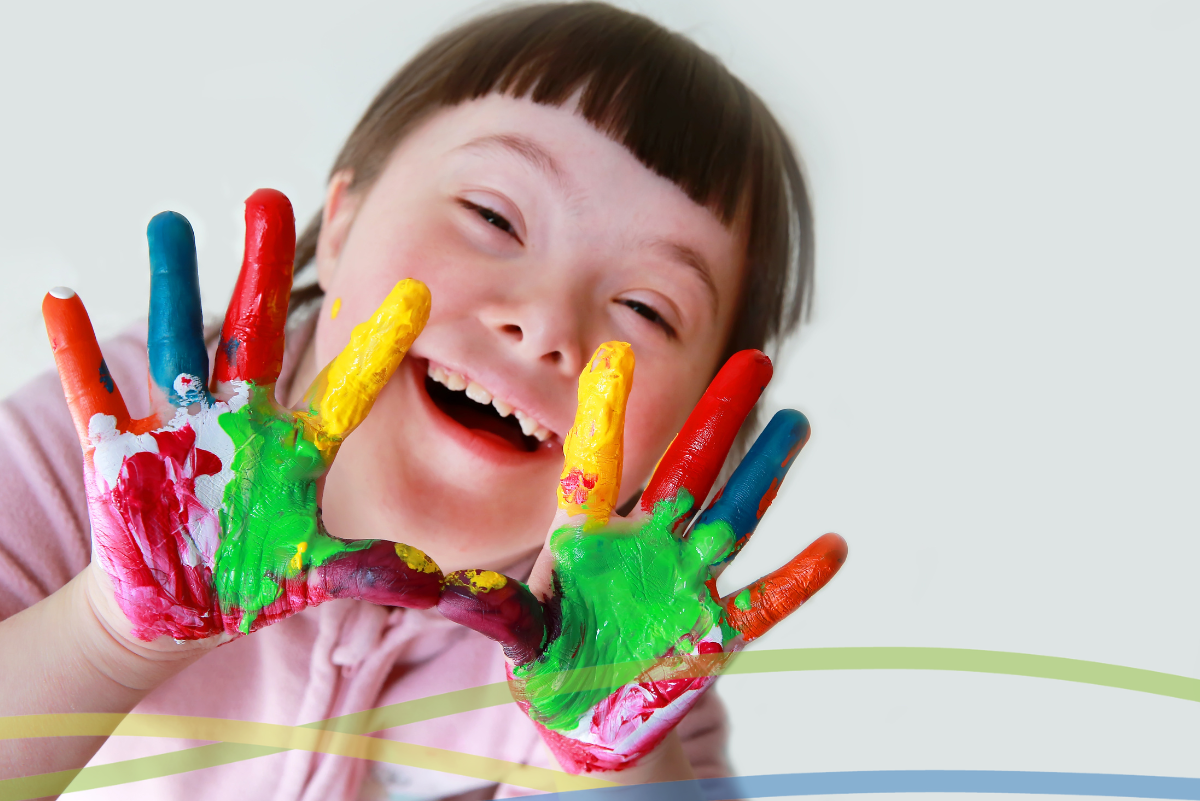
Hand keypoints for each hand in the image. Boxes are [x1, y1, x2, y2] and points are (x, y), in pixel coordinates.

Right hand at [42, 189, 442, 644]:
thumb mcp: (317, 572)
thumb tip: (442, 582)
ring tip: (169, 221)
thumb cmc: (254, 577)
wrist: (181, 603)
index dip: (377, 347)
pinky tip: (61, 302)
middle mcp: (243, 420)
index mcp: (297, 447)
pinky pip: (97, 394)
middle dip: (261, 272)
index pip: (346, 390)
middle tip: (268, 199)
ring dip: (170, 285)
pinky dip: (78, 353)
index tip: (414, 293)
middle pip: (256, 334)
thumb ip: (374, 569)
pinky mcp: (121, 450)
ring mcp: (181, 427)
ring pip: (176, 342)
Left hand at [438, 343, 846, 772]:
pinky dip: (797, 579)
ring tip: (798, 423)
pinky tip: (833, 545)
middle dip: (721, 416)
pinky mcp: (714, 630)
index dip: (606, 416)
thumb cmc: (548, 659)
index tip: (617, 356)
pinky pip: (764, 602)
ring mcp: (686, 582)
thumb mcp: (519, 632)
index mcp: (590, 537)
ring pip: (734, 516)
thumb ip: (494, 609)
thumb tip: (434, 586)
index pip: (599, 466)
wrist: (590, 712)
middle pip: (688, 469)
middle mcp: (646, 545)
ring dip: (766, 474)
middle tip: (754, 359)